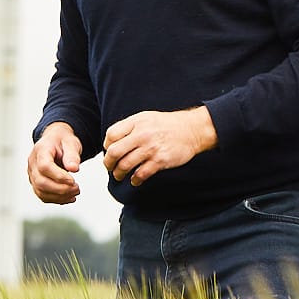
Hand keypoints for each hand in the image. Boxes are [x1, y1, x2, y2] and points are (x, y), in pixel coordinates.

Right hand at [27, 122, 82, 204]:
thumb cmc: (62, 140)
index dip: (59, 176)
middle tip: (77, 188)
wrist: (55, 141)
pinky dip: (57, 199)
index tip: (73, 180)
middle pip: (41, 182)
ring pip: (41, 192)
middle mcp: (33, 163)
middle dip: (60, 189)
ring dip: (60, 196)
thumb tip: (74, 169)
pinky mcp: (36, 182)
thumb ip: (72, 155)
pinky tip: (69, 197)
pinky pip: (43, 195)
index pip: (44, 166)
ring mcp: (32, 174)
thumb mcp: (71, 142)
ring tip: (75, 192)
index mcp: (40, 150)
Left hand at [102, 107, 217, 186]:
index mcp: (136, 122)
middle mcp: (141, 134)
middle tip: (109, 167)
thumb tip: (113, 141)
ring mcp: (150, 148)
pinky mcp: (160, 161)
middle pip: (113, 152)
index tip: (109, 151)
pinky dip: (135, 180)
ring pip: (124, 165)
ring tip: (120, 176)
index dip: (106, 146)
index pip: (111, 135)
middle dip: (108, 163)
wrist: (192, 130)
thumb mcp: (146, 118)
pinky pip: (141, 174)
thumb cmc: (169, 125)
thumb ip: (130, 127)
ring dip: (119, 174)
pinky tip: (135, 180)